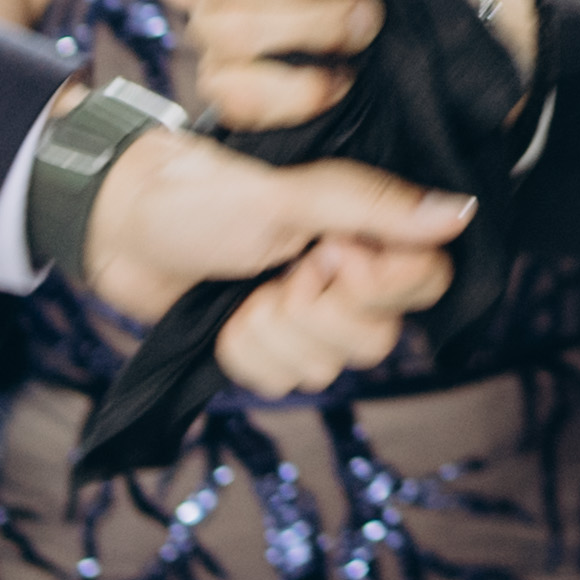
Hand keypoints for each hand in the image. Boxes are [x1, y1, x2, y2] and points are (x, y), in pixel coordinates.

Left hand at [72, 120, 472, 388]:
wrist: (119, 229)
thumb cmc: (199, 196)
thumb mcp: (287, 196)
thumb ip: (374, 205)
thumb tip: (460, 210)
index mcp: (364, 230)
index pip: (426, 281)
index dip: (380, 284)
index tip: (332, 257)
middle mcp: (346, 275)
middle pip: (378, 338)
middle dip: (313, 312)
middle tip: (277, 272)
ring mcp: (307, 316)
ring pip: (326, 368)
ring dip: (272, 334)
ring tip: (244, 292)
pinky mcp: (268, 348)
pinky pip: (281, 383)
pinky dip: (245, 354)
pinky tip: (225, 320)